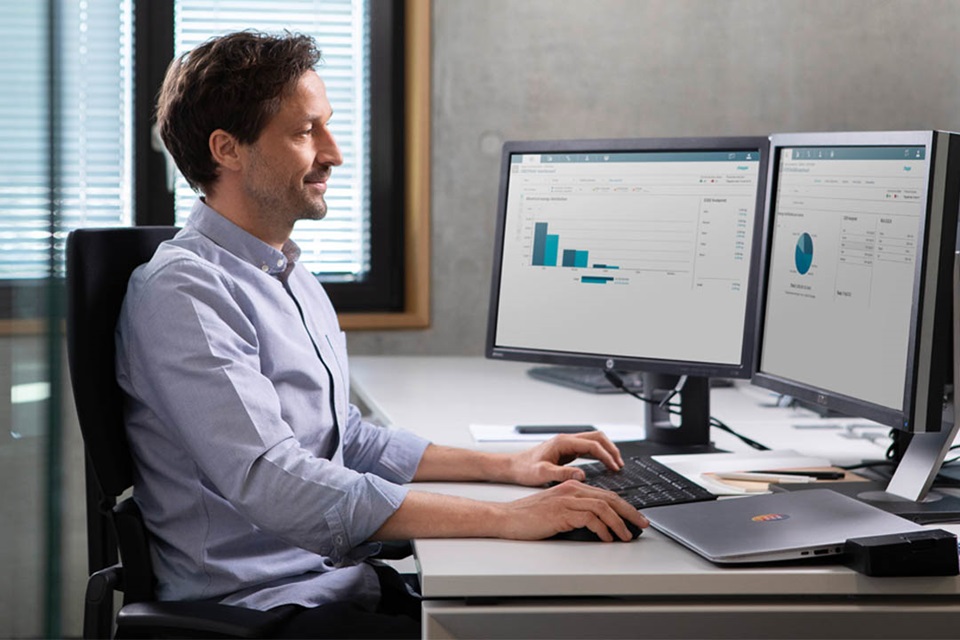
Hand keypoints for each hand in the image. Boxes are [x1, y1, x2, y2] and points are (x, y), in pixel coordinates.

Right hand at [495, 480, 648, 541]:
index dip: (625, 506)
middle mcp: (571, 489)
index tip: (636, 518)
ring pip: (603, 507)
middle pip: (610, 498)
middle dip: (630, 512)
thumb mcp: (557, 511)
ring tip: (626, 536)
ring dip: (619, 523)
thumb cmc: (529, 517)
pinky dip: (602, 529)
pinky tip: (606, 538)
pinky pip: (590, 519)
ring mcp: (566, 499)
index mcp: (572, 486)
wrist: (506, 518)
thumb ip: (576, 512)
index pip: (606, 494)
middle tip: (643, 524)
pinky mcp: (561, 512)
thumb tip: (600, 525)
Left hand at [506, 431, 624, 485]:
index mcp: (563, 442)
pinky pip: (588, 448)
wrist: (513, 467)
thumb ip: (562, 473)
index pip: (592, 444)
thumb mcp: (542, 473)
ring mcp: (567, 444)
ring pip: (594, 441)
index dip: (606, 455)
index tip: (615, 467)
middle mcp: (566, 440)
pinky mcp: (566, 451)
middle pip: (597, 437)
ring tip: (616, 464)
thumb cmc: (524, 469)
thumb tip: (582, 474)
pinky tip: (603, 464)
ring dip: (607, 450)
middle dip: (611, 449)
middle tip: (620, 464)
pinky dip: (599, 454)